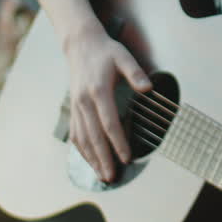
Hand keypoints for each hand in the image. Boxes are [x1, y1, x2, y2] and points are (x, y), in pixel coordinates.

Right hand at [62, 24, 151, 182]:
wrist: (80, 44)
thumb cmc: (105, 51)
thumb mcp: (123, 57)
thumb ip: (136, 73)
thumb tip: (148, 88)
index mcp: (98, 91)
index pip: (109, 123)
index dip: (118, 142)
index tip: (126, 157)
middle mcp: (84, 102)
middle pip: (94, 136)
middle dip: (103, 159)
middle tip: (111, 177)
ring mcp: (76, 106)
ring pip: (82, 138)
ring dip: (91, 159)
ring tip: (101, 175)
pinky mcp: (74, 108)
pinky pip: (75, 133)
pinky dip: (82, 150)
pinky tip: (89, 160)